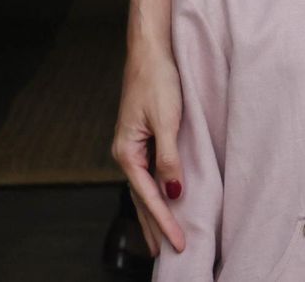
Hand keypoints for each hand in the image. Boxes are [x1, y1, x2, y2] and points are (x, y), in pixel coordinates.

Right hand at [112, 43, 186, 254]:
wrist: (150, 51)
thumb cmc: (158, 80)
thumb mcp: (167, 119)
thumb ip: (169, 157)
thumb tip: (173, 191)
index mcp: (127, 152)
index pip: (148, 197)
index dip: (164, 222)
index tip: (178, 244)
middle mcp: (126, 153)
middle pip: (141, 199)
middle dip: (154, 227)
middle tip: (168, 254)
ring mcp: (133, 146)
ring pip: (143, 189)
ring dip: (153, 214)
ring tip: (162, 239)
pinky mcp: (142, 137)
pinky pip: (148, 174)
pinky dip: (155, 193)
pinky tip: (162, 200)